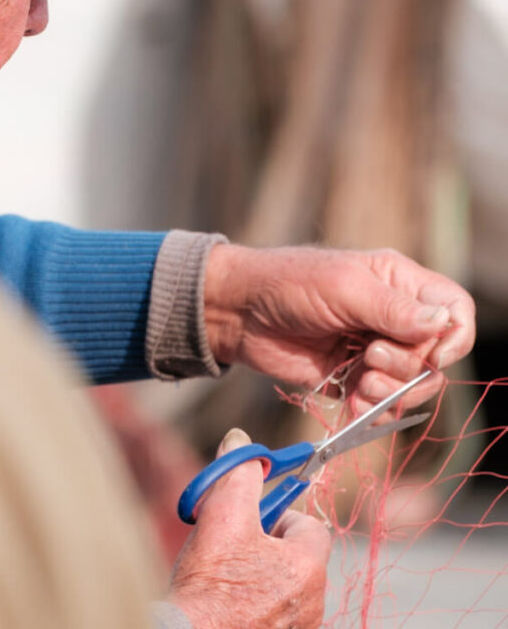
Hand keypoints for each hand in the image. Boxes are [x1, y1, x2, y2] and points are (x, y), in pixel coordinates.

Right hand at [168, 428, 329, 628]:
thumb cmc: (208, 588)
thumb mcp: (222, 514)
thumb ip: (239, 472)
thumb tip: (241, 442)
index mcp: (306, 567)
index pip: (310, 526)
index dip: (279, 515)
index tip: (253, 518)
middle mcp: (312, 604)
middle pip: (297, 557)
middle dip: (267, 546)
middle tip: (234, 545)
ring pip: (286, 588)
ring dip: (262, 576)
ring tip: (227, 576)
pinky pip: (276, 615)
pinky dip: (257, 605)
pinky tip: (229, 603)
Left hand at [203, 244, 474, 412]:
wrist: (240, 312)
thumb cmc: (289, 283)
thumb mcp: (344, 288)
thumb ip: (392, 309)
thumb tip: (443, 324)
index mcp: (399, 283)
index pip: (454, 309)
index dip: (454, 336)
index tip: (433, 354)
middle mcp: (393, 317)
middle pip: (435, 357)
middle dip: (408, 368)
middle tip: (369, 358)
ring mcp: (373, 350)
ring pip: (412, 386)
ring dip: (390, 394)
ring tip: (359, 385)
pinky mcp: (352, 378)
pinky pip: (381, 405)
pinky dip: (372, 411)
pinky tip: (351, 404)